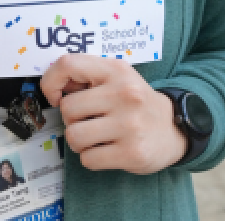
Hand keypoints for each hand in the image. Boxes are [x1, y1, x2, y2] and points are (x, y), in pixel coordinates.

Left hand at [41, 55, 187, 174]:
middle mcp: (123, 93)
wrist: (174, 128)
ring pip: (74, 136)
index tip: (55, 95)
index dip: (51, 81)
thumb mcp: (116, 76)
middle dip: (70, 118)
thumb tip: (52, 86)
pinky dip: (91, 158)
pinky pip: (88, 159)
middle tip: (87, 119)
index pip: (67, 64)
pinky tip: (106, 150)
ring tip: (94, 136)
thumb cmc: (135, 101)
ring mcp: (129, 124)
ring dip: (78, 141)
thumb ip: (86, 76)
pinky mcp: (132, 152)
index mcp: (115, 69)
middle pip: (68, 108)